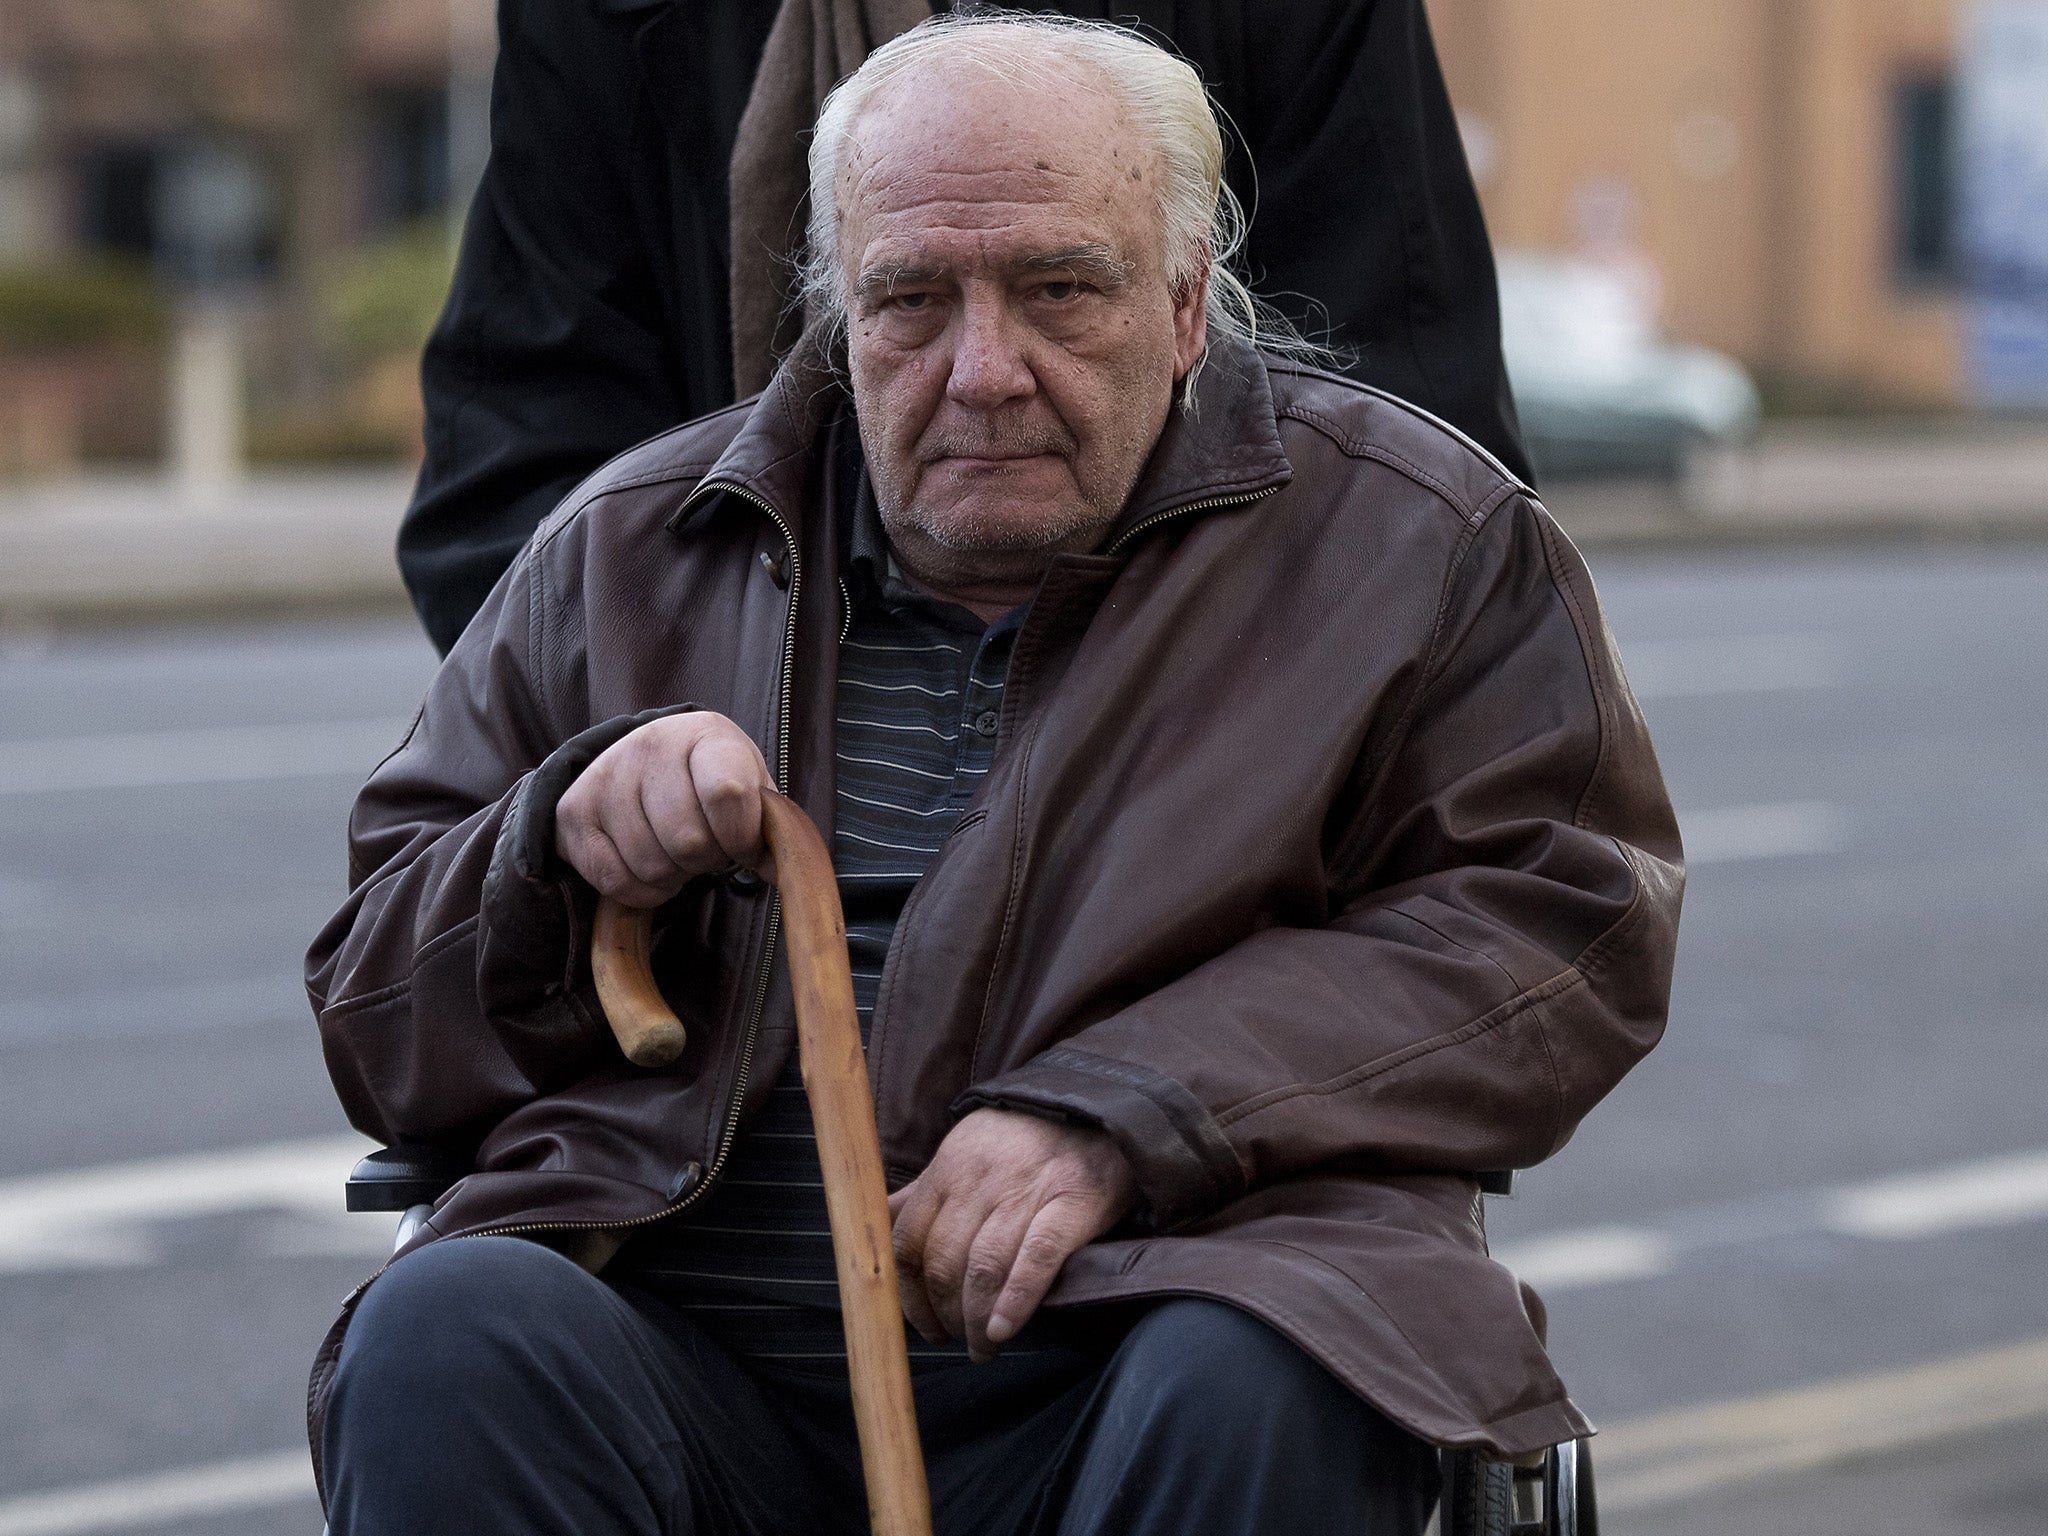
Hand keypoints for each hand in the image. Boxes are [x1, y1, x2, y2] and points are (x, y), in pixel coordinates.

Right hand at [554, 713, 773, 906]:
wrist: (642, 759)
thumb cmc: (708, 777)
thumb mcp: (748, 782)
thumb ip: (769, 823)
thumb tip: (786, 870)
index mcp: (705, 734)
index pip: (729, 797)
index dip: (743, 837)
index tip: (744, 842)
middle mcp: (650, 746)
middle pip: (689, 843)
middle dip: (707, 859)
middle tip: (706, 845)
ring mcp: (606, 777)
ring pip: (653, 868)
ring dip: (674, 875)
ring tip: (676, 850)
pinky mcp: (574, 812)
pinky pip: (618, 883)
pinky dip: (643, 890)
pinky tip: (650, 863)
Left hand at [889, 1108, 1136, 1362]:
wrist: (1096, 1111)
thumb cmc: (1025, 1141)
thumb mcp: (966, 1150)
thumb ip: (927, 1190)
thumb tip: (884, 1218)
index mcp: (948, 1169)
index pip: (908, 1242)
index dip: (910, 1295)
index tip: (924, 1324)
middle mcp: (980, 1181)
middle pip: (943, 1262)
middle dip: (945, 1314)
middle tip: (958, 1339)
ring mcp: (1025, 1192)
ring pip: (983, 1268)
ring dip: (976, 1321)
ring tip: (984, 1347)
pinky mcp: (1071, 1204)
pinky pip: (1035, 1259)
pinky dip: (1015, 1300)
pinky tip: (1003, 1329)